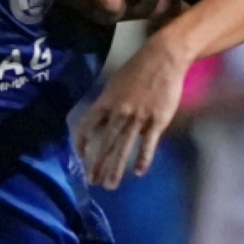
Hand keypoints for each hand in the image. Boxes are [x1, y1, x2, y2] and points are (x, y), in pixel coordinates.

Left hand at [75, 35, 187, 187]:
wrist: (164, 58)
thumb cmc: (139, 70)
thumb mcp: (116, 84)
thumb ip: (108, 105)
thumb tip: (100, 124)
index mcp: (107, 101)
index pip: (88, 125)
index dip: (82, 143)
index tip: (80, 158)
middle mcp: (120, 111)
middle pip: (105, 141)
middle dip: (97, 164)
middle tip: (92, 181)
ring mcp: (139, 117)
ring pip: (124, 146)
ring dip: (116, 168)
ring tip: (110, 185)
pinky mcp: (157, 120)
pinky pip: (148, 142)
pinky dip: (143, 157)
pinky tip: (138, 172)